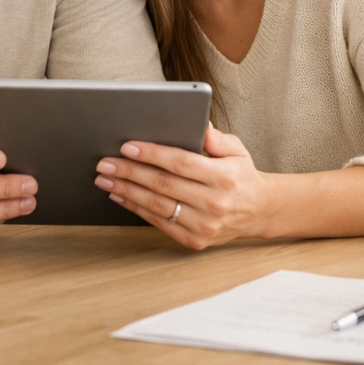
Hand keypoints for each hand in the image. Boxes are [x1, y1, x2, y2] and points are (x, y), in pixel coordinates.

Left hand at [94, 124, 272, 249]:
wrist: (258, 211)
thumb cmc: (241, 175)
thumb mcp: (237, 150)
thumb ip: (216, 138)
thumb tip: (199, 123)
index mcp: (223, 177)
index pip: (181, 163)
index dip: (152, 154)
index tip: (127, 146)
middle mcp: (214, 203)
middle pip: (163, 184)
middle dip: (129, 172)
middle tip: (104, 162)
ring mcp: (204, 225)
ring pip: (157, 206)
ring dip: (126, 191)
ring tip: (105, 178)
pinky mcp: (195, 240)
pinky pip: (160, 223)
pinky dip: (137, 209)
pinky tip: (121, 195)